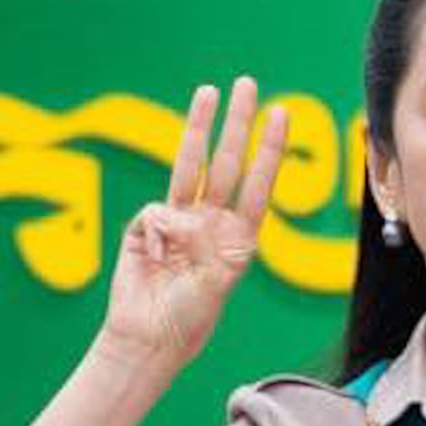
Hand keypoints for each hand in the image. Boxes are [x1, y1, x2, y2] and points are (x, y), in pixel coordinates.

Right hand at [98, 78, 288, 367]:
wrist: (148, 340)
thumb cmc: (189, 319)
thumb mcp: (220, 282)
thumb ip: (210, 243)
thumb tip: (179, 215)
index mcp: (237, 237)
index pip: (258, 183)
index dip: (269, 148)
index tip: (280, 114)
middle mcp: (210, 223)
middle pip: (226, 163)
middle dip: (236, 124)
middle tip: (246, 84)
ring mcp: (177, 223)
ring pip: (190, 166)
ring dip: (199, 128)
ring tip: (208, 92)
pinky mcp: (145, 229)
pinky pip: (153, 213)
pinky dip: (155, 232)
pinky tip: (153, 258)